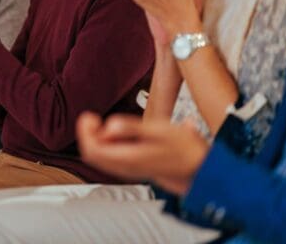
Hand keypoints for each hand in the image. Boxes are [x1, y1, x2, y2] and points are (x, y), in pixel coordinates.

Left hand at [77, 112, 208, 194]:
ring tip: (101, 123)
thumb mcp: (158, 130)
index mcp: (128, 158)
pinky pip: (110, 158)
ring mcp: (128, 169)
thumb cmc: (182, 148)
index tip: (90, 116)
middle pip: (92, 155)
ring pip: (100, 158)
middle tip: (93, 117)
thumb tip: (109, 126)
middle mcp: (125, 168)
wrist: (200, 168)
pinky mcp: (133, 167)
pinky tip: (114, 132)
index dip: (85, 132)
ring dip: (96, 138)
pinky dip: (106, 144)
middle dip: (87, 134)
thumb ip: (131, 128)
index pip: (92, 150)